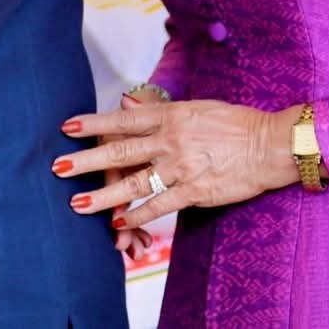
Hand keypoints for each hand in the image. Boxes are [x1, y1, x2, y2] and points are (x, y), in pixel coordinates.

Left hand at [54, 99, 301, 231]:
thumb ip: (159, 111)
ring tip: (77, 204)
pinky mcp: (195, 191)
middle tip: (59, 168)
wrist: (270, 144)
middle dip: (86, 161)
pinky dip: (137, 216)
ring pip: (134, 184)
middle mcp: (170, 140)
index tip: (67, 128)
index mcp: (170, 115)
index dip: (93, 124)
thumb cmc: (234, 123)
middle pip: (120, 152)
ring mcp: (181, 168)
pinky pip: (159, 206)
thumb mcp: (194, 107)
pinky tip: (118, 224)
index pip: (122, 120)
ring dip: (103, 196)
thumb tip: (127, 105)